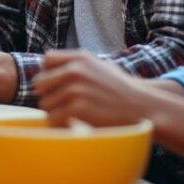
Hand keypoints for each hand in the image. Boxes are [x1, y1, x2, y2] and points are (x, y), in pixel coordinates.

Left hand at [35, 50, 156, 127]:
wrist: (143, 108)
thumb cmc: (121, 90)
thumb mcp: (100, 66)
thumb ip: (75, 63)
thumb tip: (46, 60)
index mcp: (79, 58)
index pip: (46, 60)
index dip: (49, 74)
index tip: (58, 86)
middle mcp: (75, 70)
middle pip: (40, 83)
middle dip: (49, 95)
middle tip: (64, 104)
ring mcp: (75, 89)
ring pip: (45, 104)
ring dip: (55, 112)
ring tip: (74, 116)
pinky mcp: (77, 109)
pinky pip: (53, 119)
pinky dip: (59, 124)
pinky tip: (73, 124)